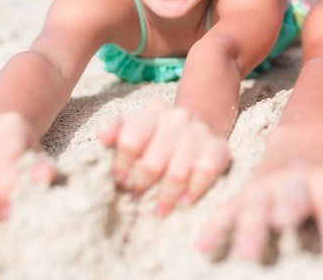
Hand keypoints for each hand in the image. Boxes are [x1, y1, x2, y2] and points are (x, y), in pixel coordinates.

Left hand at [98, 102, 229, 214]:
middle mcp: (178, 118)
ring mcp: (199, 132)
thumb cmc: (156, 136)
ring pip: (178, 172)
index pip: (130, 140)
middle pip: (154, 161)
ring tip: (159, 210)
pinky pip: (206, 172)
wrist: (196, 130)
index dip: (122, 165)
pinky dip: (195, 190)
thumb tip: (103, 137)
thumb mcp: (134, 127)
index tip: (121, 181)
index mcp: (154, 112)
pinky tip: (186, 201)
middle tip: (136, 198)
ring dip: (166, 196)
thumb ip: (115, 129)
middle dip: (142, 184)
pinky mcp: (218, 148)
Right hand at [196, 150, 322, 260]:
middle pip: (290, 196)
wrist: (300, 139)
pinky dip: (215, 226)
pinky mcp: (245, 191)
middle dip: (286, 210)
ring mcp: (266, 184)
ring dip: (249, 226)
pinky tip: (203, 247)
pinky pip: (227, 208)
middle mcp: (292, 179)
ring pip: (256, 204)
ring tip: (246, 254)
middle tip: (283, 225)